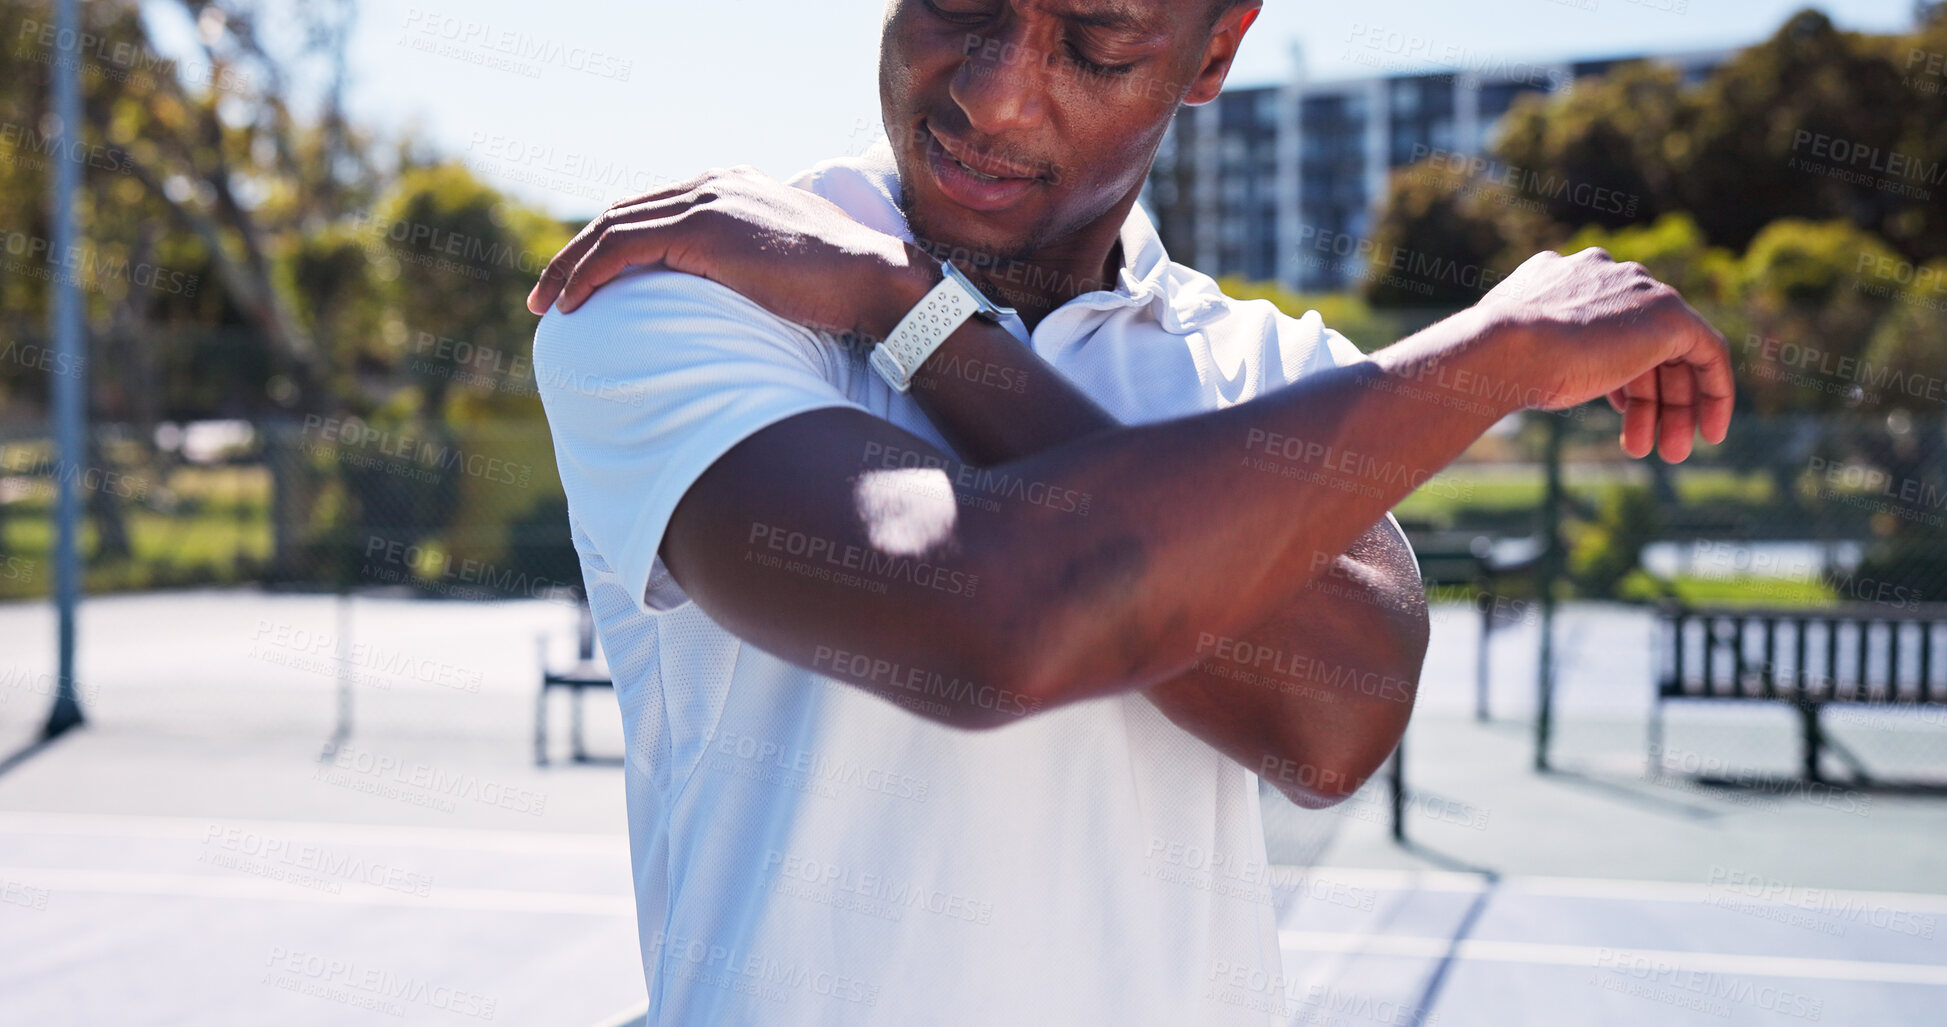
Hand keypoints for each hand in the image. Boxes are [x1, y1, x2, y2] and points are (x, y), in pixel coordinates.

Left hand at [526, 166, 933, 338]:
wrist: (872, 278)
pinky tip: (571, 304)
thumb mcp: (786, 263)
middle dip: (577, 253)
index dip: (609, 243)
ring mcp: (707, 203)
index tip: (585, 281)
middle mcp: (714, 184)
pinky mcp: (702, 231)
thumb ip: (752, 263)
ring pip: (612, 227)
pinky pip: (623, 248)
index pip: (650, 208)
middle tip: (548, 293)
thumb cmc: (841, 286)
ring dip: (570, 267)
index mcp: (731, 186)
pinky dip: (589, 274)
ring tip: (547, 304)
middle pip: (621, 213)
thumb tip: (736, 300)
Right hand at [1482, 248, 1733, 461]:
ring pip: (1671, 354)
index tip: (1619, 411)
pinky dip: (1714, 392)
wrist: (1503, 348)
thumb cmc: (1495, 361)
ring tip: (1669, 453)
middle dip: (1648, 399)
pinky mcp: (1669, 314)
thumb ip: (1532, 350)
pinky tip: (1711, 431)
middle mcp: (1607, 273)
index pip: (1606, 325)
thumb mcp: (1514, 353)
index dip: (1617, 374)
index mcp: (1565, 275)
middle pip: (1642, 342)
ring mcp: (1639, 290)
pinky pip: (1708, 351)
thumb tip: (1517, 376)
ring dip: (1673, 408)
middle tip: (1643, 447)